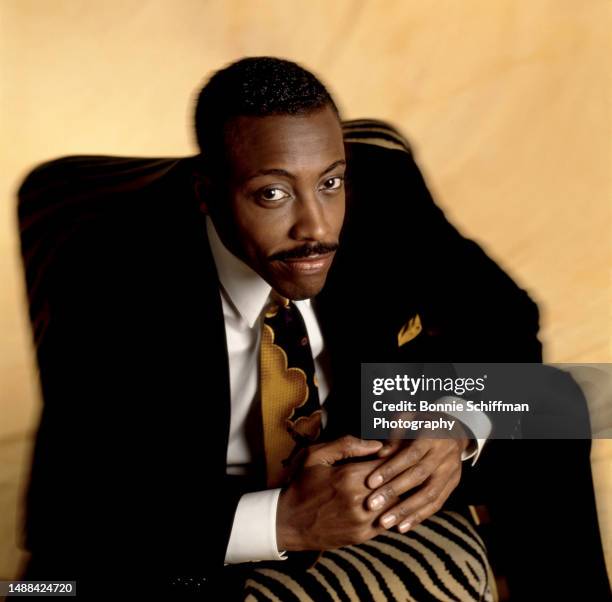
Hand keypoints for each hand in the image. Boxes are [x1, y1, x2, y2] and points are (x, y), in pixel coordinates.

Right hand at [276, 435, 398, 551]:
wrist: (288, 522)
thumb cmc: (301, 484)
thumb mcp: (315, 456)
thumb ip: (346, 445)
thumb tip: (376, 444)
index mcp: (348, 476)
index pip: (386, 462)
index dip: (393, 455)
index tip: (393, 451)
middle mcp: (358, 499)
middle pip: (394, 482)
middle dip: (398, 472)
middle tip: (399, 465)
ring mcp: (361, 520)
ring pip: (395, 502)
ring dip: (397, 492)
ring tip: (395, 482)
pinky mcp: (362, 535)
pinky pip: (388, 520)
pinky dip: (391, 510)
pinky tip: (386, 501)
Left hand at [364, 422, 468, 533]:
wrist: (455, 428)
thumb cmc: (423, 422)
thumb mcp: (409, 418)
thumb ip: (395, 433)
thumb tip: (380, 454)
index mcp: (433, 436)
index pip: (410, 455)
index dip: (391, 468)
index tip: (370, 482)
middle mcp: (445, 455)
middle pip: (419, 477)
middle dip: (394, 492)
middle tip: (372, 505)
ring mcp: (451, 471)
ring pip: (430, 495)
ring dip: (406, 511)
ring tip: (385, 522)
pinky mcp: (453, 485)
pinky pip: (437, 504)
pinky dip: (419, 516)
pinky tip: (402, 526)